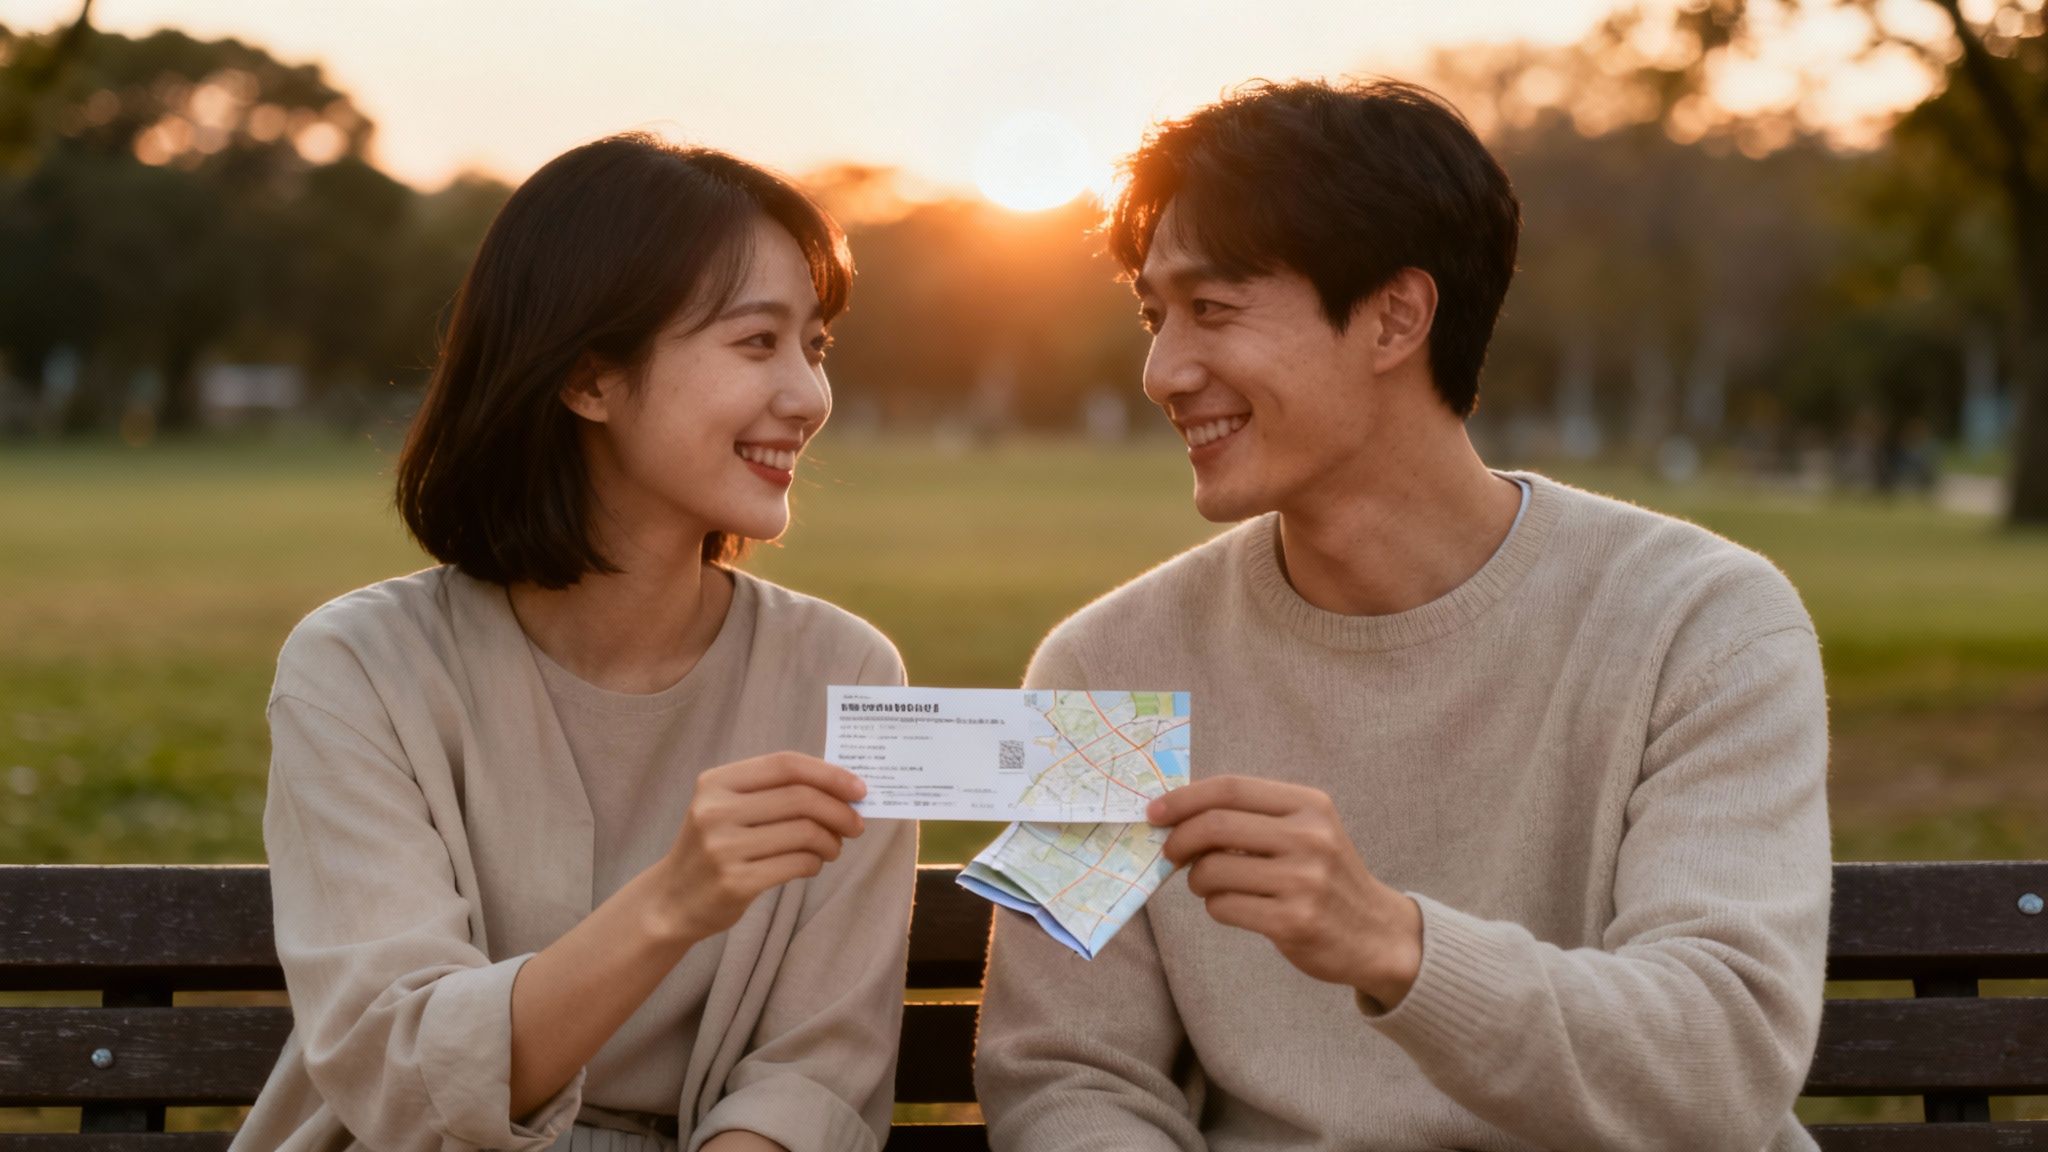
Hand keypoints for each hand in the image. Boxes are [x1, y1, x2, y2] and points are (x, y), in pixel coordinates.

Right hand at [656, 752, 867, 943]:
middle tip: (856, 824)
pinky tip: (813, 864)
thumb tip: (841, 790)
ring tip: (834, 848)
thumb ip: (773, 793)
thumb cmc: (714, 847)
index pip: (785, 765)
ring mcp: (723, 847)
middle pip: (800, 798)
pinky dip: (816, 863)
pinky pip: (797, 864)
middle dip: (839, 811)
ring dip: (831, 841)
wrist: (672, 900)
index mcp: (716, 782)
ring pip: (804, 833)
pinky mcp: (735, 882)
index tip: (859, 788)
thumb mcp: (728, 808)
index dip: (829, 774)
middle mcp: (716, 811)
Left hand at [1148, 775, 1422, 1009]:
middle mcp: (1310, 837)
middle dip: (1179, 840)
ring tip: (1212, 886)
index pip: (1231, 788)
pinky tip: (1236, 907)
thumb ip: (1253, 818)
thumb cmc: (1326, 877)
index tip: (1155, 812)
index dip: (1184, 798)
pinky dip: (1216, 907)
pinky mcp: (1293, 921)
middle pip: (1215, 826)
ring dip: (1197, 880)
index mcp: (1310, 805)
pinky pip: (1223, 907)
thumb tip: (1178, 815)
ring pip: (1212, 870)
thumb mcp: (1306, 832)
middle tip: (1170, 853)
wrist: (1377, 934)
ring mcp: (1304, 880)